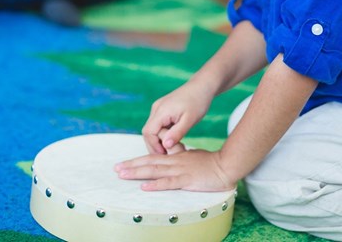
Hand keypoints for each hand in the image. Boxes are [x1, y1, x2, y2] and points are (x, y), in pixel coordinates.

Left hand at [115, 148, 235, 191]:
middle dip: (132, 166)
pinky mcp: (187, 179)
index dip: (138, 160)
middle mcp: (175, 161)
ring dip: (137, 173)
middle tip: (116, 169)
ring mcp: (180, 170)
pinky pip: (169, 182)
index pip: (153, 157)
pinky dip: (155, 185)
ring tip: (123, 175)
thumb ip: (181, 155)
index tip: (124, 164)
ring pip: (155, 171)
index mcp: (176, 156)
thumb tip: (172, 155)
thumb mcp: (193, 155)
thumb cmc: (211, 161)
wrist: (226, 164)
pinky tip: (144, 186)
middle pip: (150, 163)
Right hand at [142, 80, 213, 154]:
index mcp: (161, 110)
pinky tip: (173, 139)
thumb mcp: (190, 119)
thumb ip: (177, 133)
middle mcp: (157, 108)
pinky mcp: (163, 109)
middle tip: (168, 155)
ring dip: (159, 140)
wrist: (203, 86)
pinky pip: (158, 124)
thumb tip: (165, 146)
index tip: (165, 155)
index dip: (154, 146)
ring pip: (153, 129)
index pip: (148, 133)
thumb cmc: (198, 101)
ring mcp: (159, 108)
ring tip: (172, 149)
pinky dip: (163, 133)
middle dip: (155, 145)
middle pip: (148, 132)